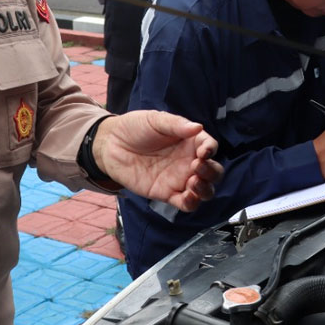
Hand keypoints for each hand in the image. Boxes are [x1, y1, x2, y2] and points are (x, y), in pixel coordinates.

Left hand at [92, 110, 221, 211]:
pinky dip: (192, 204)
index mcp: (190, 141)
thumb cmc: (134, 128)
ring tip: (193, 182)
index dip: (210, 149)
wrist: (110, 145)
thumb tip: (197, 127)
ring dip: (205, 189)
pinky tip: (188, 197)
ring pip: (204, 190)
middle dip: (212, 172)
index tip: (204, 151)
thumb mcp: (155, 120)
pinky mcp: (167, 193)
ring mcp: (179, 179)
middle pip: (213, 172)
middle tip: (197, 167)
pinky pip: (186, 204)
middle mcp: (189, 161)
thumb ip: (176, 124)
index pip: (210, 147)